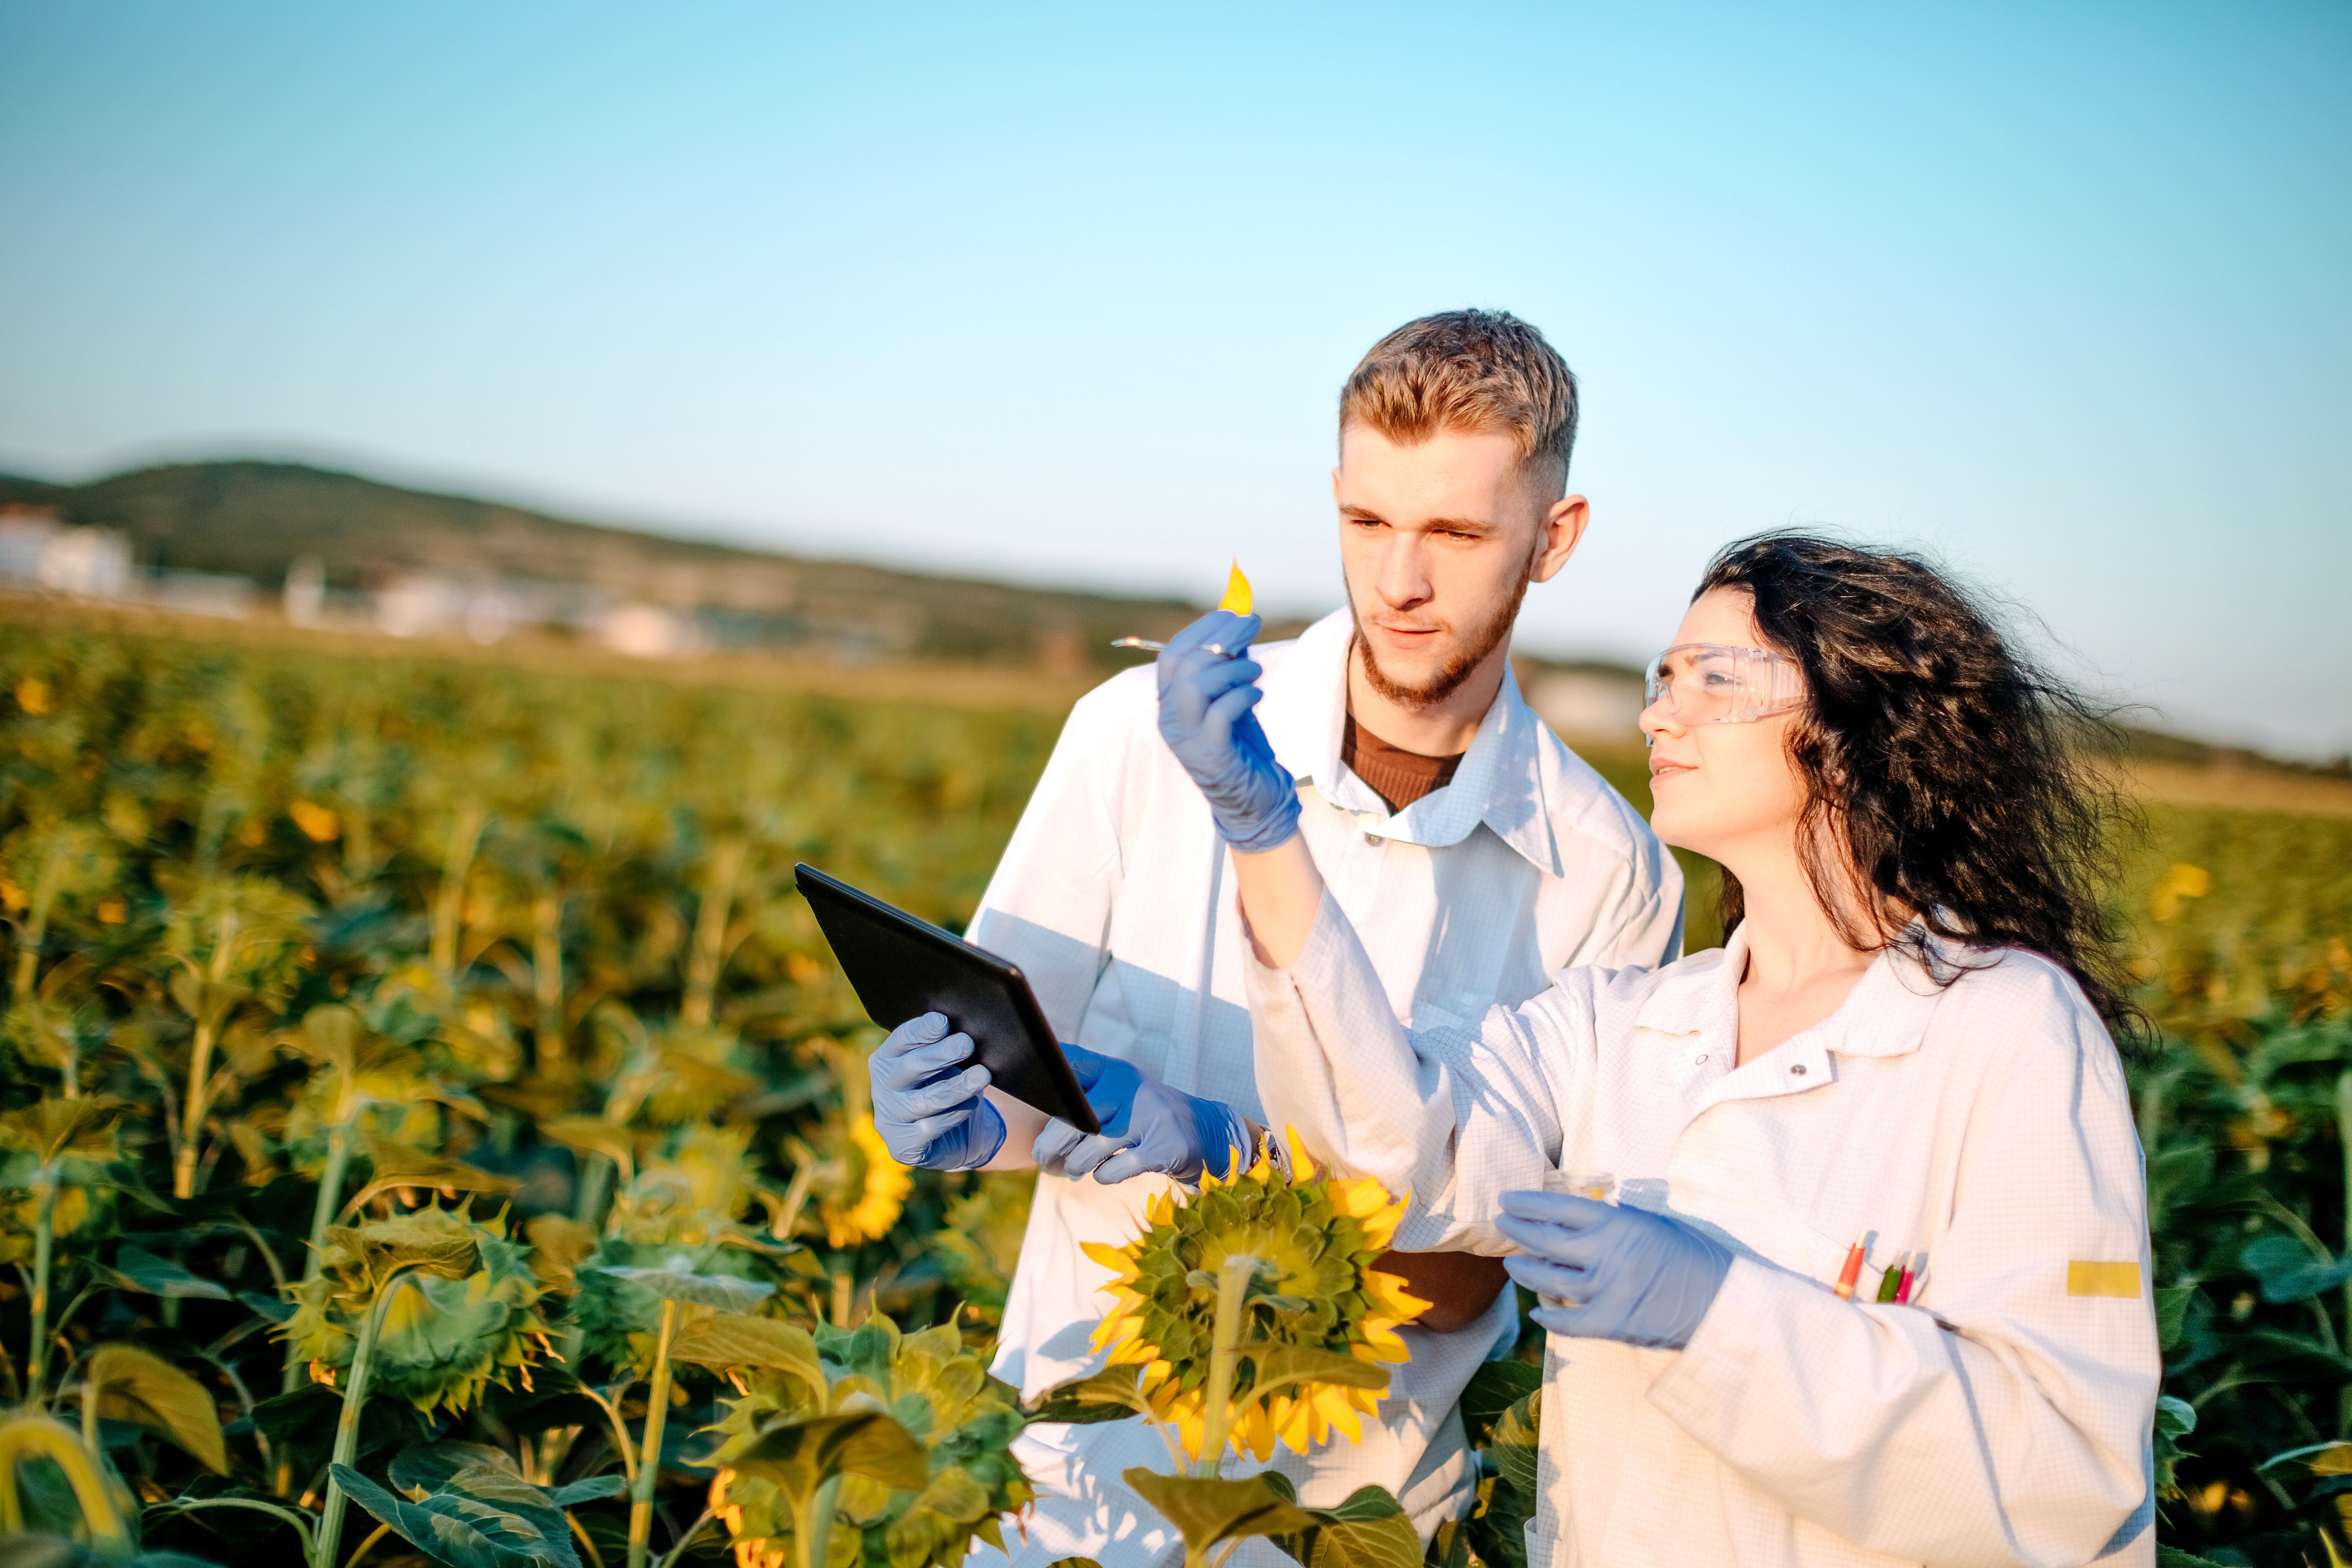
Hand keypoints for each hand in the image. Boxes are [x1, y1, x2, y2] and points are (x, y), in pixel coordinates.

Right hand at [868, 1012, 1005, 1170]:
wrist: (957, 1135)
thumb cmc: (948, 1086)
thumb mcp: (946, 1063)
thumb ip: (945, 1045)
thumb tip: (962, 1028)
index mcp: (887, 1059)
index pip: (901, 1040)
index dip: (921, 1031)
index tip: (943, 1022)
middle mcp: (882, 1088)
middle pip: (911, 1067)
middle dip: (941, 1055)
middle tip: (967, 1043)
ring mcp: (888, 1119)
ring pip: (924, 1101)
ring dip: (956, 1087)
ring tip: (982, 1075)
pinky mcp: (902, 1146)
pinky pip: (930, 1129)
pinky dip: (955, 1115)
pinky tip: (972, 1104)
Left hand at [1031, 1042, 1256, 1184]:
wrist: (1207, 1132)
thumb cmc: (1147, 1117)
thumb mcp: (1121, 1095)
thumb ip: (1083, 1099)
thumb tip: (1038, 1129)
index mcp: (1115, 1071)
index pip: (1072, 1062)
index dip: (1045, 1074)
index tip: (1025, 1086)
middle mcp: (1131, 1088)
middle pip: (1075, 1115)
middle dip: (1050, 1142)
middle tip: (1042, 1157)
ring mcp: (1149, 1117)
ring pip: (1092, 1145)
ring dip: (1074, 1164)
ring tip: (1070, 1170)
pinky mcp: (1163, 1148)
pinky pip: (1115, 1169)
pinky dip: (1102, 1176)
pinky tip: (1104, 1174)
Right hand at [1156, 610, 1299, 853]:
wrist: (1253, 799)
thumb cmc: (1241, 744)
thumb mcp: (1232, 695)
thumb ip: (1229, 662)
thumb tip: (1239, 618)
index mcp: (1170, 701)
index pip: (1172, 653)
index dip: (1203, 627)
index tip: (1235, 613)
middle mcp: (1169, 718)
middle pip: (1184, 662)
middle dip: (1222, 637)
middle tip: (1253, 627)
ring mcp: (1186, 738)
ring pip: (1196, 684)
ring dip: (1232, 668)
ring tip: (1255, 672)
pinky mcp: (1209, 755)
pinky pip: (1220, 713)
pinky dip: (1242, 696)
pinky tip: (1257, 696)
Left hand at [1496, 1190, 1733, 1349]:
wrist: (1726, 1302)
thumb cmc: (1699, 1257)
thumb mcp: (1660, 1224)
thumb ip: (1623, 1218)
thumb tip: (1596, 1209)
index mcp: (1620, 1224)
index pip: (1561, 1207)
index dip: (1529, 1203)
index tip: (1508, 1199)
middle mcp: (1608, 1254)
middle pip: (1547, 1240)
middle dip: (1518, 1231)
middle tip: (1501, 1224)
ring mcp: (1608, 1290)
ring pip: (1550, 1279)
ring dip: (1525, 1269)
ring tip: (1510, 1262)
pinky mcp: (1614, 1324)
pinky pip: (1570, 1321)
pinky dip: (1550, 1316)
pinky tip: (1537, 1312)